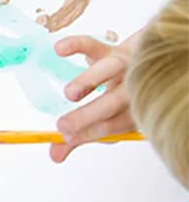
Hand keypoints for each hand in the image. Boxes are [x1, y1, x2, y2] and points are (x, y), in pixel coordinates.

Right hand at [51, 33, 139, 162]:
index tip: (66, 137)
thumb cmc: (124, 99)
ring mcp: (123, 67)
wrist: (148, 67)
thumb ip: (81, 137)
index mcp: (132, 112)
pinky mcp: (111, 49)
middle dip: (87, 117)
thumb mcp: (107, 120)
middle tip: (63, 126)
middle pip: (112, 103)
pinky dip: (76, 45)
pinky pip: (93, 44)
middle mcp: (131, 89)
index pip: (112, 126)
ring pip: (108, 70)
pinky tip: (59, 49)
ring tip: (69, 94)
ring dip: (88, 82)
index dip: (89, 133)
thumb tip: (53, 156)